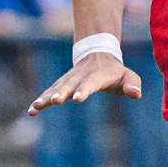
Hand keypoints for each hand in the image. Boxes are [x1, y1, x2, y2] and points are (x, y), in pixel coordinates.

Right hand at [28, 52, 143, 113]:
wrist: (98, 55)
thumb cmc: (116, 72)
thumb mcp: (129, 76)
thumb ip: (133, 84)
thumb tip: (135, 94)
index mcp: (99, 75)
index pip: (91, 82)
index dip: (84, 89)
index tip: (77, 98)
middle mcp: (81, 76)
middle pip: (70, 84)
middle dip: (62, 92)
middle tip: (55, 101)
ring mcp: (70, 79)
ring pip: (57, 87)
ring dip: (47, 97)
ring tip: (36, 107)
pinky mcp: (62, 84)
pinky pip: (50, 91)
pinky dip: (41, 100)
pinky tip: (32, 111)